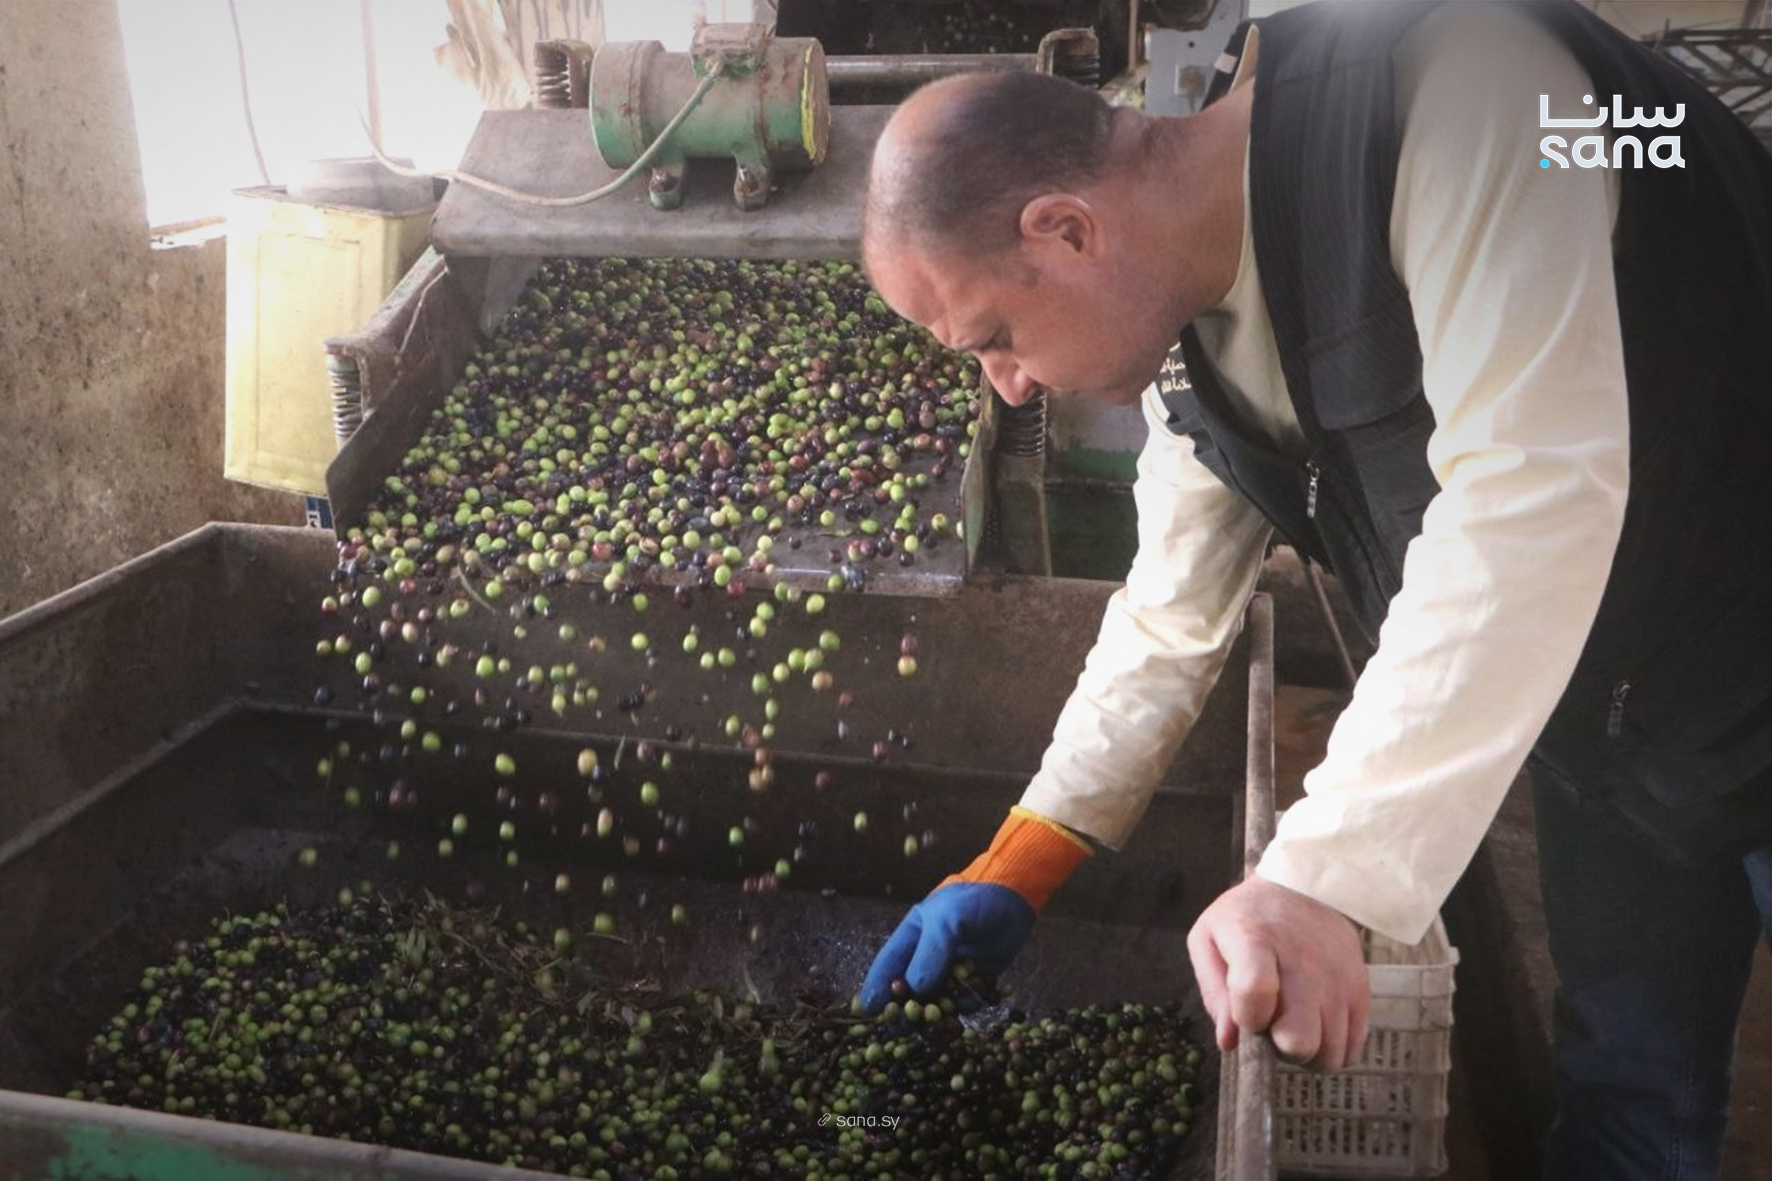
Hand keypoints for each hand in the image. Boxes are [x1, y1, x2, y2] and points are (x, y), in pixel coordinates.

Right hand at [858, 882, 1034, 1012]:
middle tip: (908, 1025)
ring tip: (944, 1019)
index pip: (887, 967)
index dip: (876, 989)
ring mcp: (949, 971)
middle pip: (907, 991)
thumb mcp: (948, 920)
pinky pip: (963, 1002)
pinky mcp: (973, 981)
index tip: (869, 1012)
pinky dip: (966, 1005)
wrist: (1015, 898)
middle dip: (905, 1009)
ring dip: (938, 1013)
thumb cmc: (974, 901)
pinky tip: (976, 998)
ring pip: (935, 1001)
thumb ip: (931, 953)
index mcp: (911, 938)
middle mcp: (926, 958)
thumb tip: (916, 990)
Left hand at [1186, 874, 1369, 1071]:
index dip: (1248, 1016)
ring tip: (1294, 1022)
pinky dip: (1332, 1049)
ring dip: (1307, 1052)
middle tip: (1272, 1023)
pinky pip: (1351, 1051)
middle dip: (1279, 1047)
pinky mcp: (1361, 993)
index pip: (1254, 991)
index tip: (1246, 1011)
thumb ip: (1214, 992)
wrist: (1306, 888)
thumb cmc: (1249, 918)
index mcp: (1255, 942)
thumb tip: (1230, 1041)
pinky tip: (1316, 1025)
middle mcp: (1304, 965)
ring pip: (1328, 1057)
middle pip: (1299, 1041)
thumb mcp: (1209, 939)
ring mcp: (1338, 981)